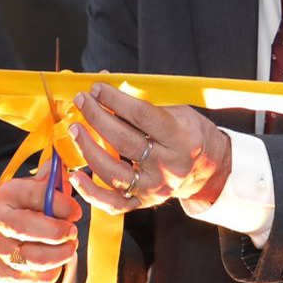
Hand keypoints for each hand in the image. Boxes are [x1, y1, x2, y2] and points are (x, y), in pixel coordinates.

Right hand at [0, 176, 81, 282]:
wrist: (23, 239)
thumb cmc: (41, 209)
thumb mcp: (49, 189)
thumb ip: (57, 178)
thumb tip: (66, 170)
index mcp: (8, 194)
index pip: (33, 195)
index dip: (60, 204)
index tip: (77, 212)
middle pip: (24, 227)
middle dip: (55, 232)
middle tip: (73, 233)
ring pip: (30, 257)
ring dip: (58, 255)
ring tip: (69, 248)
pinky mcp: (3, 274)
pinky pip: (30, 279)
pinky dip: (50, 274)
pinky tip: (56, 264)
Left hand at [68, 83, 231, 213]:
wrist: (207, 169)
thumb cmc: (188, 134)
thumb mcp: (176, 111)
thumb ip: (142, 99)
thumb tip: (106, 80)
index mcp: (181, 137)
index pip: (142, 115)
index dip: (115, 99)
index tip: (97, 88)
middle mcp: (168, 165)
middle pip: (124, 141)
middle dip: (97, 118)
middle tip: (82, 101)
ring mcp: (155, 187)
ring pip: (114, 172)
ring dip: (89, 149)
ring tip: (75, 129)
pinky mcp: (143, 202)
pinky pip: (112, 203)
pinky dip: (91, 192)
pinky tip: (76, 176)